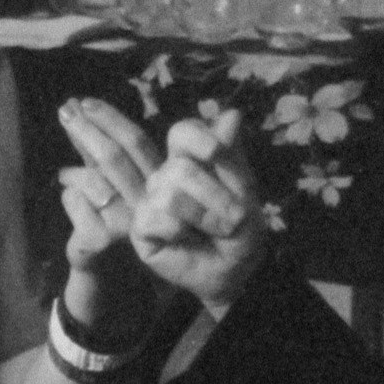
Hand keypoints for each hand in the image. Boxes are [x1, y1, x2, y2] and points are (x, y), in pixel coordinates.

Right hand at [62, 97, 271, 317]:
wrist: (235, 270)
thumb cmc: (239, 230)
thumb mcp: (242, 188)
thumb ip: (230, 154)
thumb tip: (232, 114)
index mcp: (191, 158)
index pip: (183, 132)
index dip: (199, 140)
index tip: (216, 153)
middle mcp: (167, 174)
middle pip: (180, 166)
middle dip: (216, 195)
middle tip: (233, 218)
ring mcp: (151, 199)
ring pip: (170, 192)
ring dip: (204, 215)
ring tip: (216, 230)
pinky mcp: (140, 226)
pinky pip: (157, 216)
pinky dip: (181, 230)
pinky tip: (186, 240)